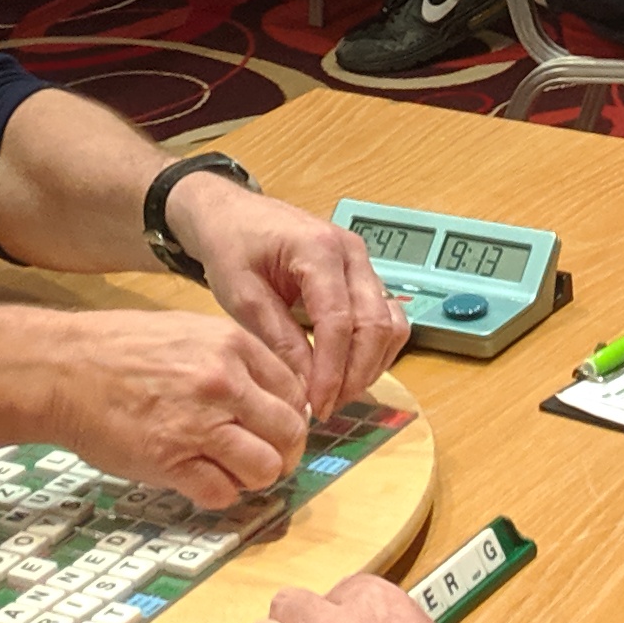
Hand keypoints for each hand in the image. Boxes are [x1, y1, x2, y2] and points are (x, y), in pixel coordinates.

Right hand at [44, 308, 309, 511]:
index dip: (291, 418)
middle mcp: (224, 383)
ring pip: (265, 468)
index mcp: (233, 346)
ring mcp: (199, 424)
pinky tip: (200, 480)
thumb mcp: (190, 332)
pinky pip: (221, 493)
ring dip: (254, 477)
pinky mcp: (170, 461)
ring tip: (233, 472)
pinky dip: (218, 494)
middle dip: (284, 452)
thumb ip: (236, 359)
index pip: (294, 392)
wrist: (64, 369)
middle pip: (289, 433)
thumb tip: (275, 395)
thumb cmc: (122, 349)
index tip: (277, 430)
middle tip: (265, 459)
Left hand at [170, 172, 411, 419]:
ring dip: (371, 365)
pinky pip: (387, 318)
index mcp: (319, 249)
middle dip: (356, 374)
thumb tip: (307, 387)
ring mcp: (363, 263)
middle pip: (375, 324)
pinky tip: (348, 372)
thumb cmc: (232, 247)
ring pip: (391, 323)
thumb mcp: (243, 296)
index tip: (317, 405)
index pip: (338, 320)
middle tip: (327, 407)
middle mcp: (352, 252)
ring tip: (337, 394)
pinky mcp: (364, 276)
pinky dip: (375, 350)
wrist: (233, 215)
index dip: (331, 370)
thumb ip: (278, 339)